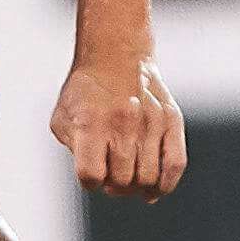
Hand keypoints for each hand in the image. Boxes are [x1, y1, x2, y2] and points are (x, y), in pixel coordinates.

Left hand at [53, 56, 188, 199]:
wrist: (116, 53)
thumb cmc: (86, 91)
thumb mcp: (63, 119)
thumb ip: (74, 152)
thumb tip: (97, 180)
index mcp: (91, 123)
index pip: (92, 176)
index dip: (90, 181)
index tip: (92, 172)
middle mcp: (123, 123)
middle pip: (121, 181)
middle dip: (113, 185)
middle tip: (112, 172)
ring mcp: (151, 123)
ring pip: (148, 178)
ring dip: (137, 186)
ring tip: (130, 177)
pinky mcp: (172, 121)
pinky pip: (175, 164)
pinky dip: (165, 184)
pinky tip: (155, 186)